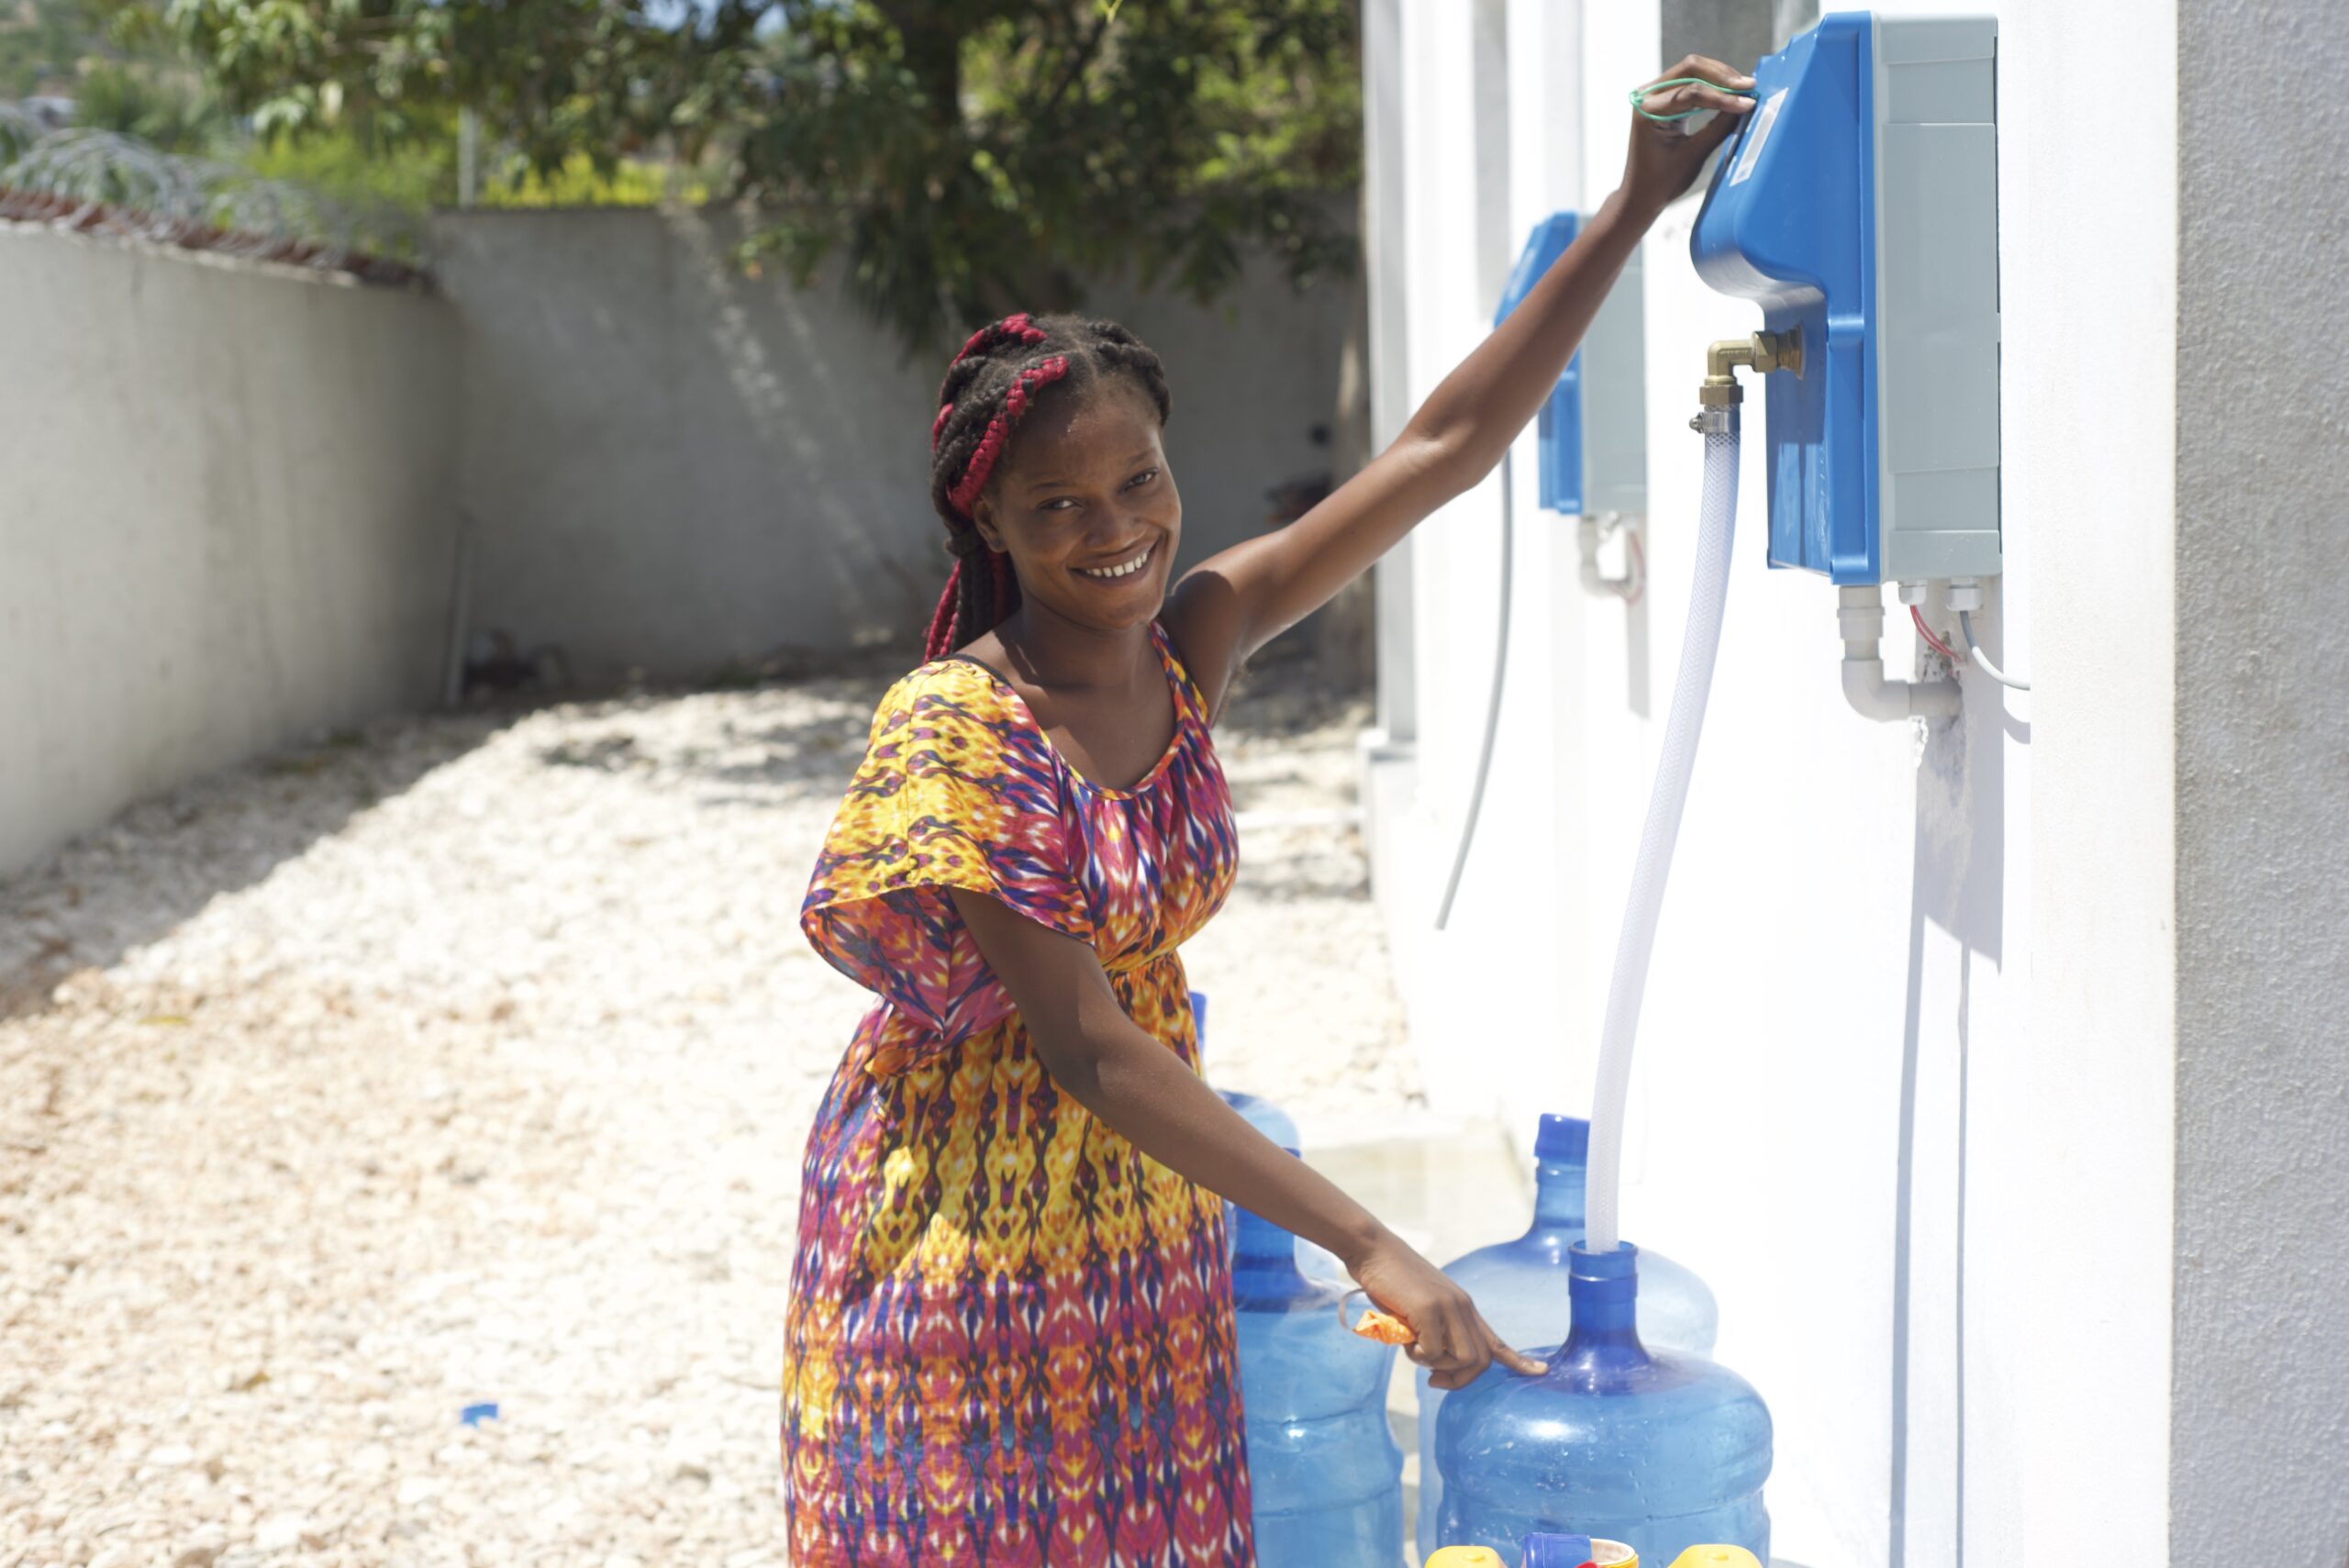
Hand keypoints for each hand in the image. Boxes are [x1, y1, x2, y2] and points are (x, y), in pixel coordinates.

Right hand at [1347, 1232, 1547, 1390]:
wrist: (1374, 1250)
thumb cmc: (1390, 1282)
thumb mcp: (1419, 1310)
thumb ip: (1433, 1333)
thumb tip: (1437, 1363)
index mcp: (1463, 1307)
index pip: (1496, 1341)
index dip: (1519, 1361)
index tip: (1542, 1372)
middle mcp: (1462, 1307)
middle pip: (1481, 1360)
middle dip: (1459, 1379)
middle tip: (1434, 1381)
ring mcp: (1448, 1307)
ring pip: (1462, 1359)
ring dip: (1436, 1366)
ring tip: (1413, 1348)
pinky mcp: (1429, 1309)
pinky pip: (1433, 1352)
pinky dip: (1418, 1355)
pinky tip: (1404, 1338)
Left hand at [1618, 55, 1756, 218]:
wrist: (1641, 194)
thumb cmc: (1663, 181)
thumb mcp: (1694, 155)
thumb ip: (1719, 128)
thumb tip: (1745, 104)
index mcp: (1647, 111)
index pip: (1691, 93)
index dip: (1723, 97)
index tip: (1748, 102)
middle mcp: (1647, 96)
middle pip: (1690, 68)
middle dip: (1722, 76)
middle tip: (1749, 86)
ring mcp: (1654, 94)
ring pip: (1692, 70)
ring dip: (1720, 77)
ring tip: (1745, 88)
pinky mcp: (1664, 98)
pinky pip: (1691, 82)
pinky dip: (1712, 85)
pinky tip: (1732, 91)